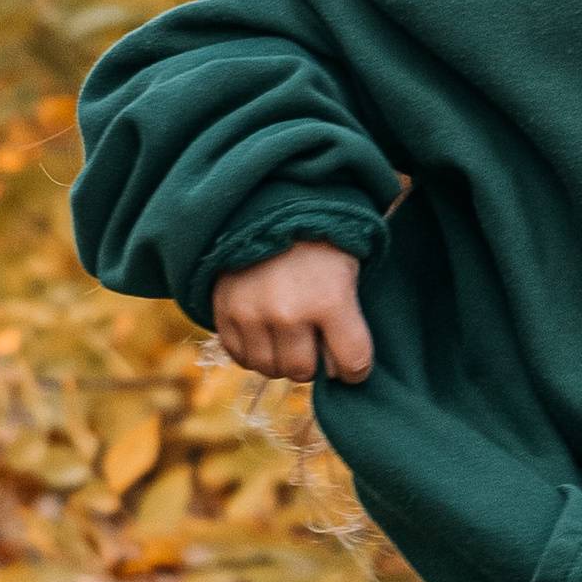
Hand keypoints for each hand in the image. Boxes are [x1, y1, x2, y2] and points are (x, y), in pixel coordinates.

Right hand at [212, 239, 373, 385]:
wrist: (269, 209)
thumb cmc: (318, 244)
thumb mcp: (347, 274)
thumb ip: (346, 323)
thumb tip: (334, 370)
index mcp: (331, 301)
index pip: (353, 365)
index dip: (356, 369)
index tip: (352, 365)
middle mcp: (289, 313)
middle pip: (303, 372)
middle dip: (312, 362)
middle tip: (312, 342)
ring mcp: (253, 315)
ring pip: (269, 368)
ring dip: (280, 360)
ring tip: (286, 336)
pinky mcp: (225, 313)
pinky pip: (240, 356)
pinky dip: (253, 351)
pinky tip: (263, 333)